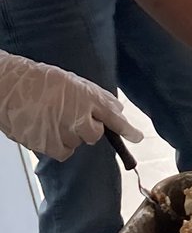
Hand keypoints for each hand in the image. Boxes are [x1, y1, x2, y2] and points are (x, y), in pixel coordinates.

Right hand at [0, 51, 142, 161]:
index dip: (128, 130)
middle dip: (88, 129)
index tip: (138, 138)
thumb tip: (117, 110)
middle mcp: (79, 117)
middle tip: (72, 117)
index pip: (113, 117)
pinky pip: (63, 152)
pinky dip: (58, 145)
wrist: (9, 88)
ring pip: (77, 144)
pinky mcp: (49, 145)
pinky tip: (47, 130)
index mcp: (87, 98)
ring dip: (70, 136)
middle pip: (96, 135)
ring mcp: (64, 132)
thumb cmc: (39, 81)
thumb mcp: (73, 82)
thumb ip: (97, 97)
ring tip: (53, 119)